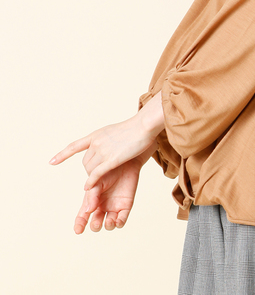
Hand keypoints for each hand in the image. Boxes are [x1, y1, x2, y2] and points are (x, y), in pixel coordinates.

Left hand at [50, 94, 164, 189]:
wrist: (145, 124)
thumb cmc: (138, 127)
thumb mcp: (118, 131)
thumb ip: (109, 139)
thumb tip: (109, 143)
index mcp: (97, 134)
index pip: (75, 145)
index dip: (63, 154)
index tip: (51, 162)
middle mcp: (96, 142)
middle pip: (85, 162)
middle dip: (90, 170)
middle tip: (102, 172)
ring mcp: (102, 150)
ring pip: (90, 169)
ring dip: (93, 176)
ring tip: (105, 178)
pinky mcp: (110, 160)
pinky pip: (96, 174)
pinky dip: (91, 181)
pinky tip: (88, 187)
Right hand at [74, 158, 142, 233]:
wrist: (126, 161)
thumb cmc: (109, 169)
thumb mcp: (98, 180)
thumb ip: (92, 195)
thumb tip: (88, 211)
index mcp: (92, 200)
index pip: (84, 215)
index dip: (80, 224)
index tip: (78, 230)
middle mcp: (102, 205)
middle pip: (96, 222)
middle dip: (95, 225)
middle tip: (96, 222)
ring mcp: (114, 206)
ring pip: (109, 223)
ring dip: (108, 226)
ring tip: (109, 221)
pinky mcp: (125, 205)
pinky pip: (122, 219)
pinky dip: (119, 223)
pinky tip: (117, 221)